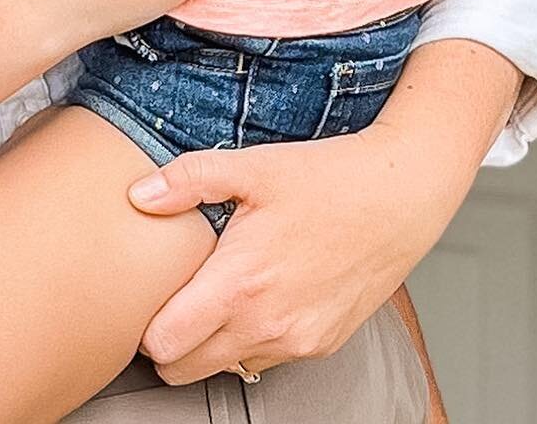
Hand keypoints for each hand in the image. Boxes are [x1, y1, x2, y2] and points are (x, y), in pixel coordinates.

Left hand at [127, 118, 466, 382]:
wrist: (398, 198)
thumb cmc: (326, 179)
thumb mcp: (251, 167)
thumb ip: (187, 180)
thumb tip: (139, 196)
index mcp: (240, 285)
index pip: (165, 345)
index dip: (144, 324)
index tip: (146, 295)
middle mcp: (267, 326)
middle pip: (186, 370)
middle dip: (169, 342)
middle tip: (173, 297)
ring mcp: (296, 342)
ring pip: (226, 368)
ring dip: (210, 344)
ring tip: (214, 292)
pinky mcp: (320, 345)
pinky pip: (265, 360)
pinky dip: (249, 339)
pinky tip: (255, 296)